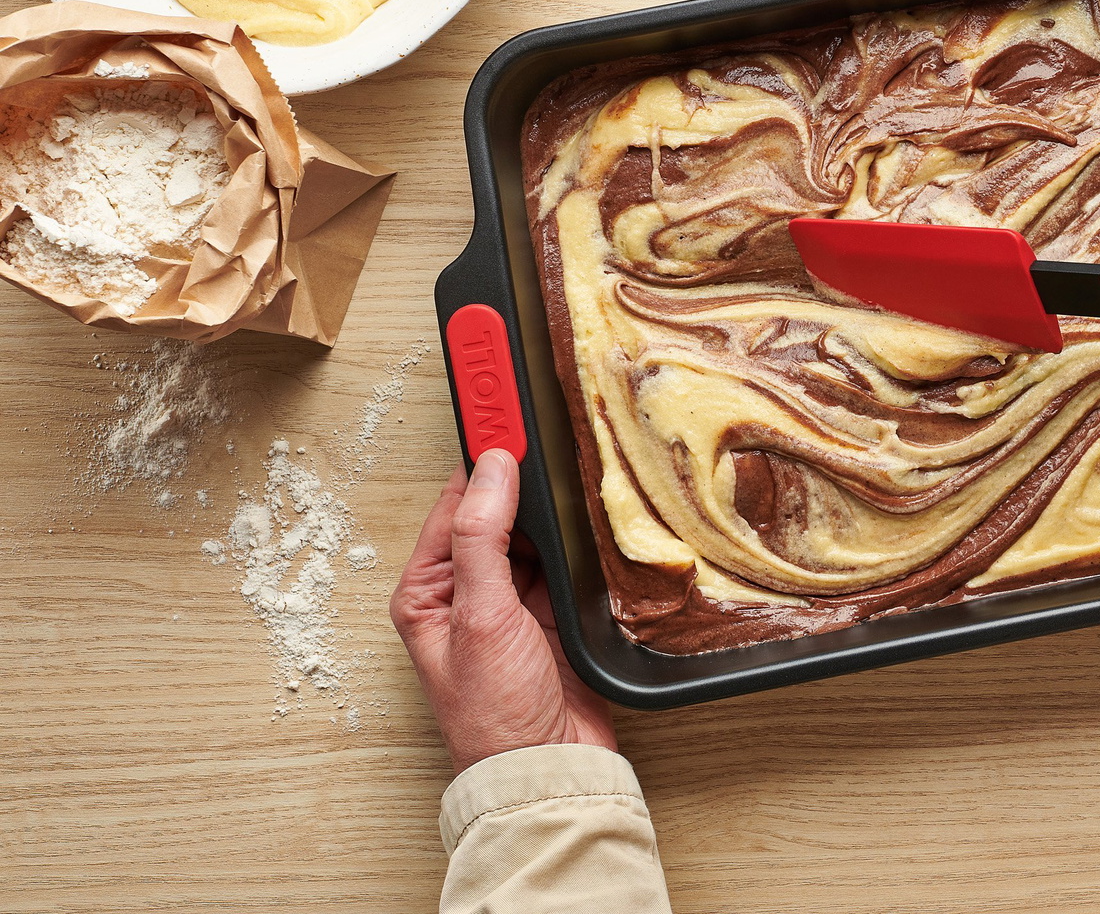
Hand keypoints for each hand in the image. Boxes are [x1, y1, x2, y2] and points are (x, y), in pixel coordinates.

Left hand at [390, 449, 617, 774]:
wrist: (548, 770)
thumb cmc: (495, 714)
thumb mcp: (480, 616)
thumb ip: (483, 538)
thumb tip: (493, 467)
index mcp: (427, 590)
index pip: (456, 502)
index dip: (482, 455)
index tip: (505, 409)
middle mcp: (465, 592)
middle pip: (496, 512)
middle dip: (522, 477)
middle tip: (548, 428)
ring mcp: (511, 603)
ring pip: (533, 534)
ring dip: (553, 510)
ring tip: (575, 467)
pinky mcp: (552, 615)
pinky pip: (564, 562)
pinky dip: (577, 542)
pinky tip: (593, 520)